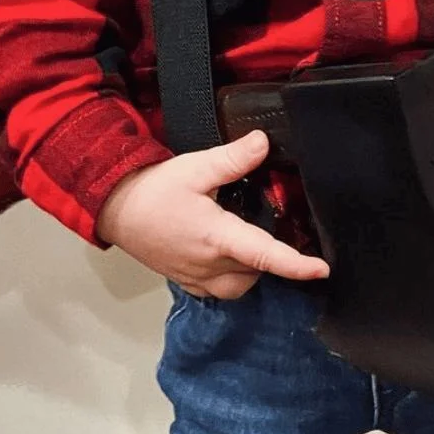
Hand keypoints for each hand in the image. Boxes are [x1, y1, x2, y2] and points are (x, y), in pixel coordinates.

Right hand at [94, 129, 328, 299]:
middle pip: (257, 270)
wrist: (112, 208)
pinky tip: (230, 256)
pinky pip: (219, 290)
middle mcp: (210, 264)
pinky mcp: (186, 280)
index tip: (322, 270)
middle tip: (279, 229)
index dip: (296, 265)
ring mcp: (196, 277)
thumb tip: (263, 143)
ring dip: (253, 269)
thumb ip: (233, 158)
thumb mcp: (195, 167)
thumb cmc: (151, 190)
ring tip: (253, 242)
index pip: (265, 256)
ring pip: (241, 286)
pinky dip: (233, 278)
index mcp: (217, 237)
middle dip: (272, 256)